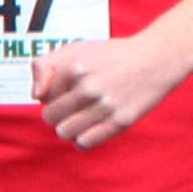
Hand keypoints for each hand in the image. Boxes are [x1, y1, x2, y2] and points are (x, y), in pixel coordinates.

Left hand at [33, 35, 189, 148]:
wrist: (156, 59)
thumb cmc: (112, 56)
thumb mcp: (76, 48)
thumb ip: (45, 65)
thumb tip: (36, 96)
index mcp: (74, 67)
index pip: (43, 96)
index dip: (52, 95)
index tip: (66, 91)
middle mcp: (88, 87)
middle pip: (50, 117)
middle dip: (57, 114)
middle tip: (72, 107)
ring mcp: (105, 106)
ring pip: (64, 132)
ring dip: (68, 128)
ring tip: (80, 118)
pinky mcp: (120, 121)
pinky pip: (84, 143)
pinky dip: (82, 140)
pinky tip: (90, 128)